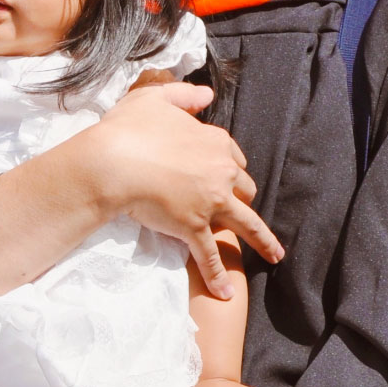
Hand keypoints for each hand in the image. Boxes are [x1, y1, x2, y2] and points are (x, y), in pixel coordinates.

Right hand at [90, 82, 283, 297]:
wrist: (112, 162)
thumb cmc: (128, 128)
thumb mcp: (155, 98)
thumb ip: (184, 95)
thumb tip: (207, 93)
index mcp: (214, 141)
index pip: (232, 156)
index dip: (228, 166)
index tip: (224, 173)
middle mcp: (220, 172)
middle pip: (243, 189)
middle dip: (243, 198)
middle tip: (237, 209)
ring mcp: (210, 203)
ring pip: (245, 224)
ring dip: (263, 241)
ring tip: (275, 255)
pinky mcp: (194, 228)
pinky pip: (211, 256)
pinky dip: (219, 276)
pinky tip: (225, 293)